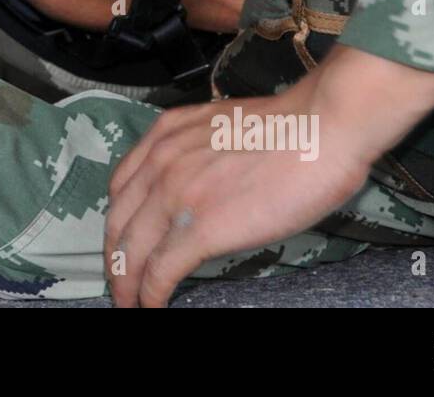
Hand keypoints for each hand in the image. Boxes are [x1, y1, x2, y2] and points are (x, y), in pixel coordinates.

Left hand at [104, 45, 433, 306]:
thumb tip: (201, 183)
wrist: (319, 128)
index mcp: (165, 134)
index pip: (121, 187)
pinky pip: (160, 270)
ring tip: (129, 303)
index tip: (122, 242)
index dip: (118, 222)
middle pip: (118, 222)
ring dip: (126, 283)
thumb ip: (198, 150)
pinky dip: (149, 294)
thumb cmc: (289, 127)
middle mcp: (160, 161)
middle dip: (114, 258)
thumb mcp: (221, 125)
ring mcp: (176, 195)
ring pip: (131, 250)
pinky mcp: (200, 228)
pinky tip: (152, 306)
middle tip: (119, 282)